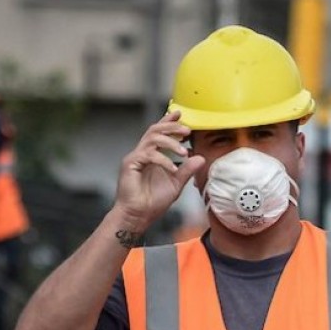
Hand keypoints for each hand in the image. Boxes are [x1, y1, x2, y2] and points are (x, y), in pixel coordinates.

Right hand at [112, 111, 204, 232]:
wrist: (138, 217)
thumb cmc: (152, 203)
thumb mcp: (176, 184)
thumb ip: (187, 170)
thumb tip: (200, 158)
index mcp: (151, 156)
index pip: (159, 133)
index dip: (168, 121)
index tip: (179, 113)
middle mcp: (141, 154)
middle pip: (154, 130)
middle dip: (171, 127)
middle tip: (187, 130)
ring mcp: (135, 158)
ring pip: (152, 139)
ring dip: (170, 142)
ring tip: (183, 150)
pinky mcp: (130, 164)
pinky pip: (149, 155)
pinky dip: (164, 160)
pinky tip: (174, 168)